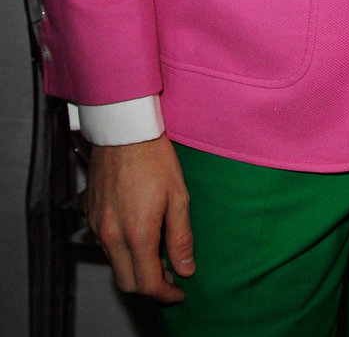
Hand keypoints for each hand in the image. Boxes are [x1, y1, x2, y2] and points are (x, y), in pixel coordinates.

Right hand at [86, 135, 193, 302]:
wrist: (123, 129)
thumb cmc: (154, 157)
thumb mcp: (178, 195)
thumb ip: (181, 237)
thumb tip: (185, 269)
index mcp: (137, 233)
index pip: (147, 283)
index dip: (165, 294)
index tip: (179, 291)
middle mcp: (111, 235)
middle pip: (127, 281)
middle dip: (149, 285)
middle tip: (170, 274)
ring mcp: (96, 224)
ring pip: (114, 263)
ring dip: (134, 266)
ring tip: (156, 251)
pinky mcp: (88, 212)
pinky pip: (103, 243)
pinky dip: (120, 248)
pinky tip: (136, 231)